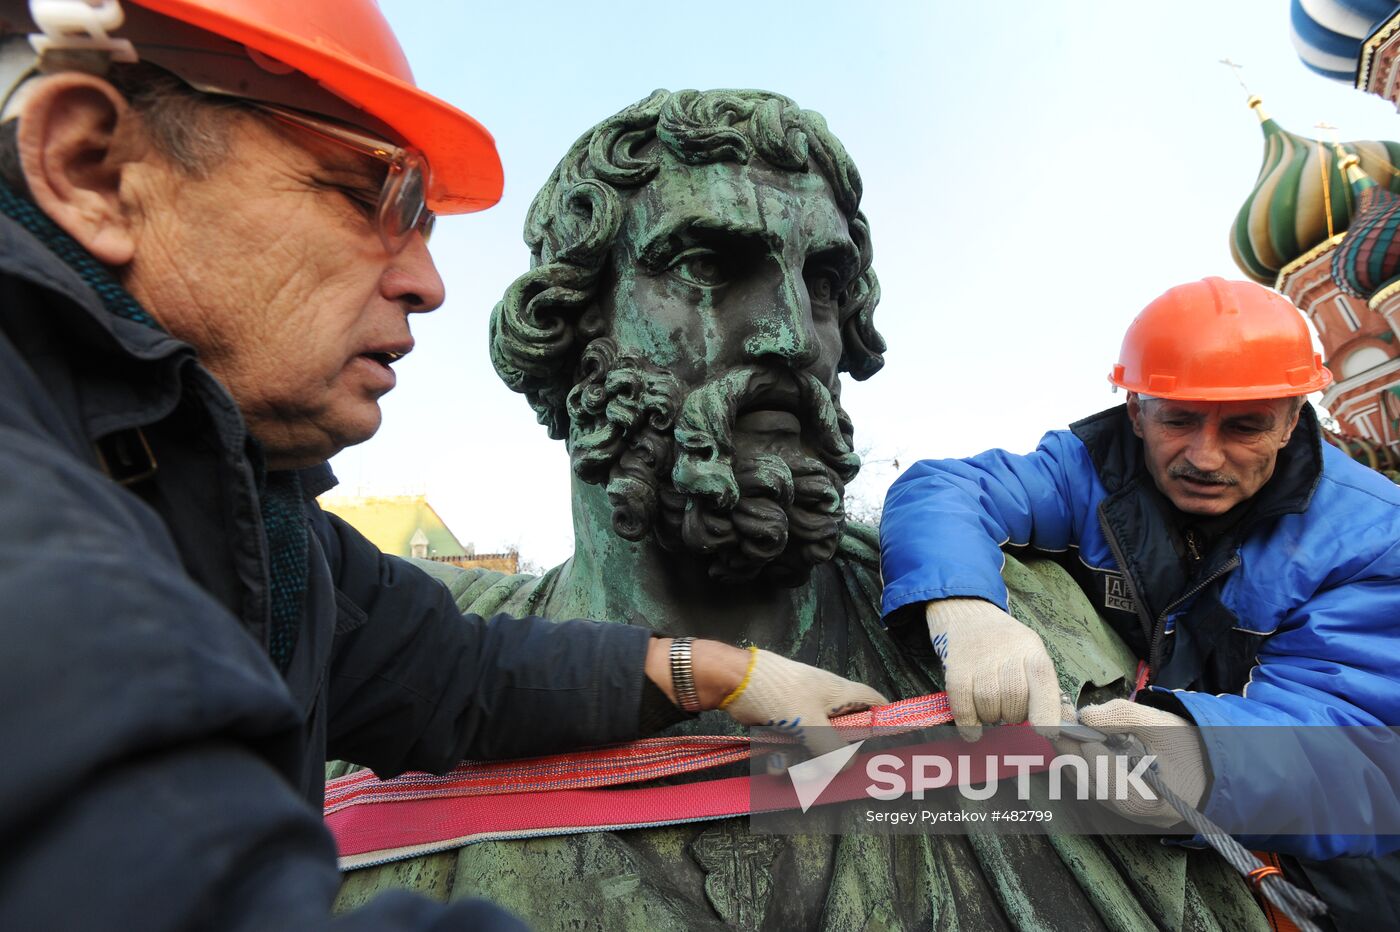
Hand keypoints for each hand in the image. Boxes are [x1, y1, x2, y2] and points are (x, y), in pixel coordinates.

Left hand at [718, 649, 888, 755]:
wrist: (734, 681)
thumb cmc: (779, 693)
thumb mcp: (810, 724)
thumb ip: (833, 750)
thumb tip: (848, 766)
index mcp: (839, 694)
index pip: (872, 701)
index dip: (882, 716)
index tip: (887, 737)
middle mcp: (824, 704)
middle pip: (841, 736)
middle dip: (830, 758)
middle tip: (818, 770)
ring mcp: (802, 713)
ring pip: (813, 747)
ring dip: (801, 762)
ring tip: (785, 767)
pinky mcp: (782, 722)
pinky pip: (791, 746)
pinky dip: (783, 756)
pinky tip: (772, 764)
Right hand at [925, 598, 1060, 739]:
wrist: (966, 612)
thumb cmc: (1004, 642)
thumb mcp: (1030, 653)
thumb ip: (1041, 687)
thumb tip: (1055, 726)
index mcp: (1032, 650)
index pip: (1043, 683)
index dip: (1045, 711)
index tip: (1044, 733)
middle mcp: (1008, 652)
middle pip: (1014, 698)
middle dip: (1013, 715)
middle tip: (1008, 712)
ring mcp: (980, 658)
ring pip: (989, 703)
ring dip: (990, 717)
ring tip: (990, 712)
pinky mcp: (956, 667)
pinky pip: (963, 703)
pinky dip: (968, 722)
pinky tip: (972, 730)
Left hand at [1055, 699, 1205, 827]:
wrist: (1217, 765)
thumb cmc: (1194, 747)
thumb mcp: (1162, 725)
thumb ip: (1125, 717)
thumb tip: (1085, 716)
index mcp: (1154, 803)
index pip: (1111, 783)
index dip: (1089, 754)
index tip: (1073, 727)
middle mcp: (1139, 816)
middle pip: (1095, 787)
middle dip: (1074, 754)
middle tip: (1057, 725)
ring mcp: (1132, 813)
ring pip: (1092, 789)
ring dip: (1075, 759)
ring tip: (1063, 731)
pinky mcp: (1126, 803)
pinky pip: (1098, 787)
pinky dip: (1085, 765)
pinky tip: (1077, 744)